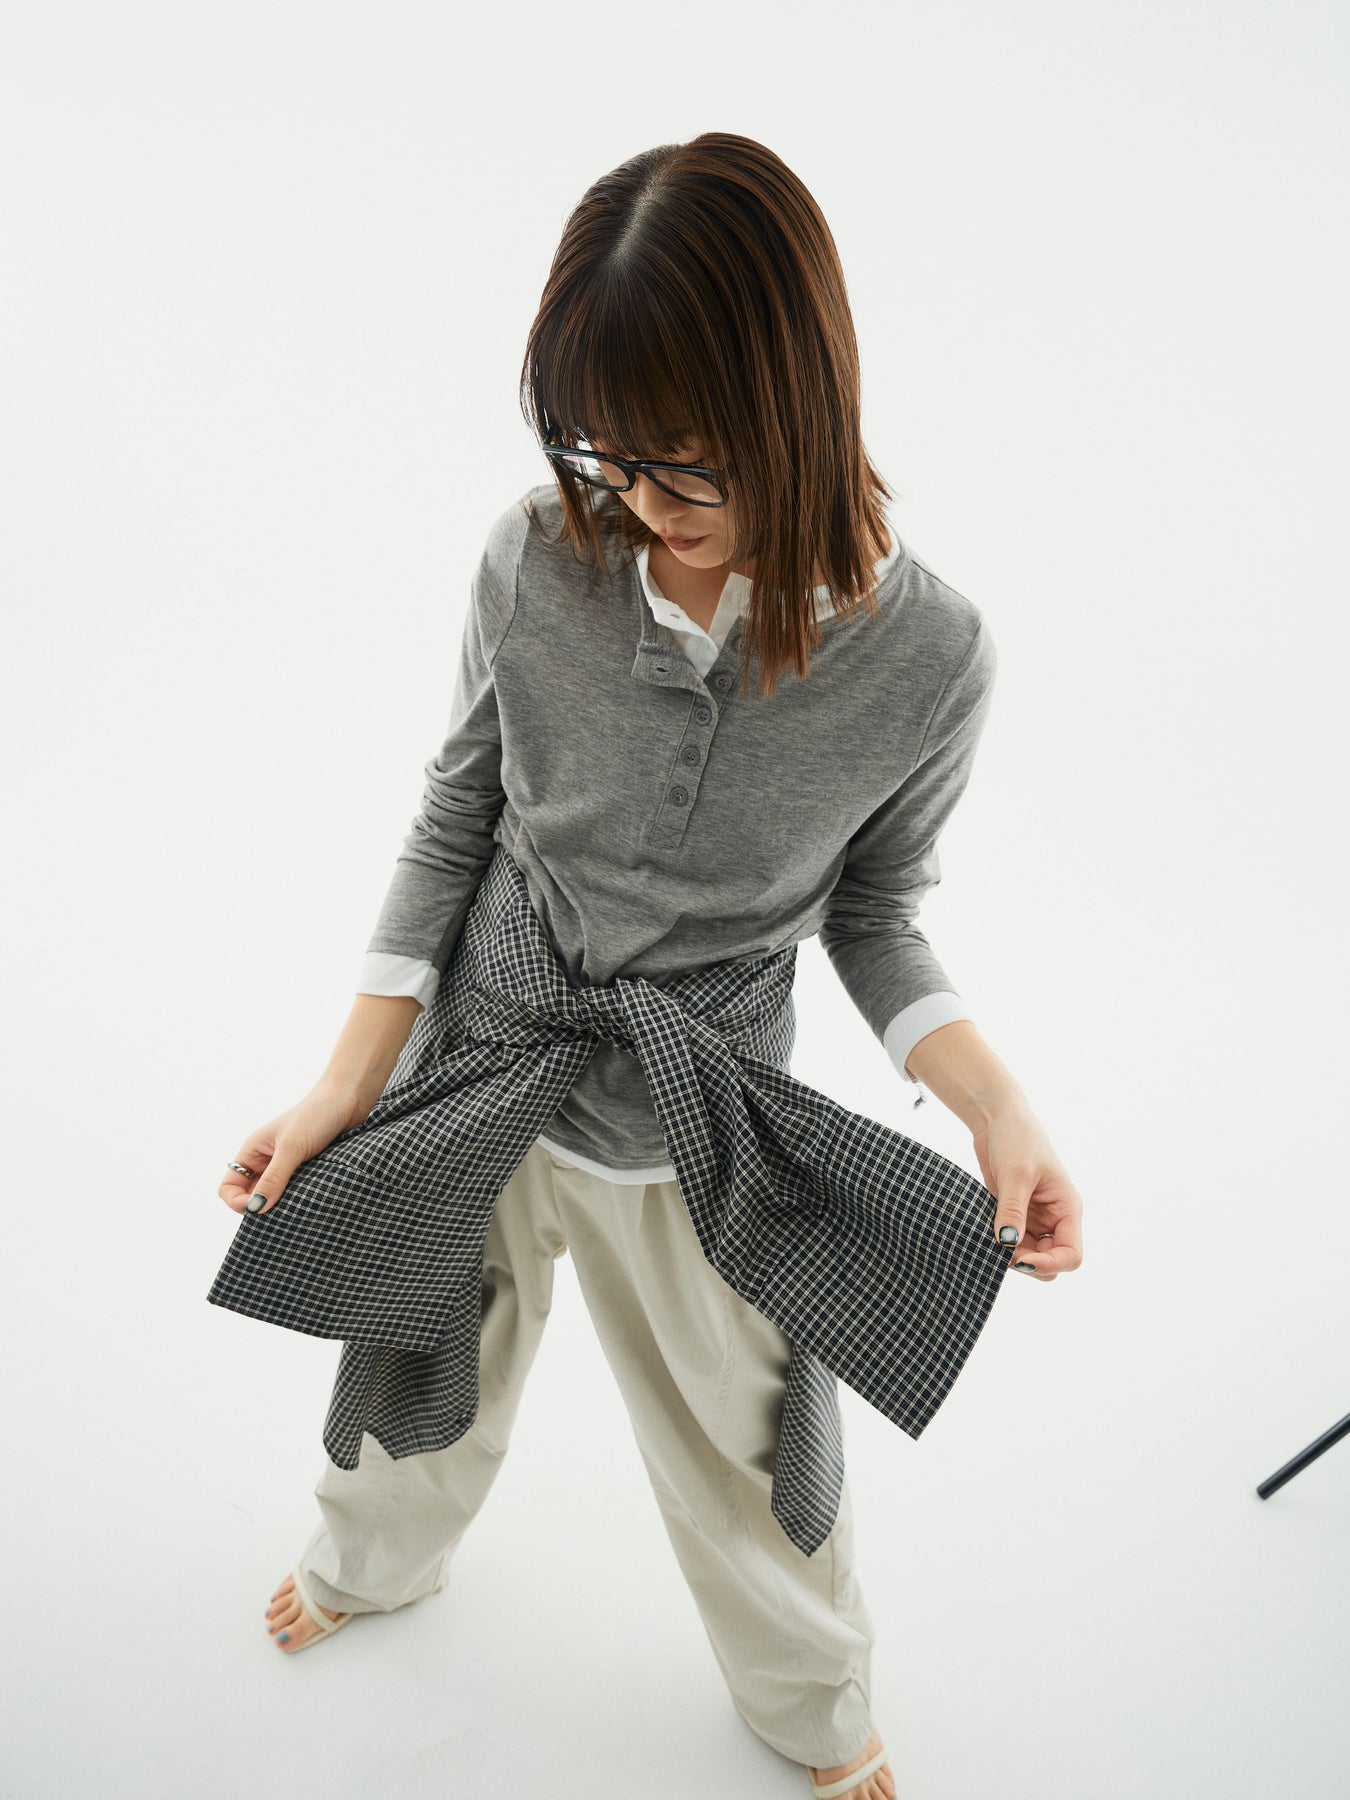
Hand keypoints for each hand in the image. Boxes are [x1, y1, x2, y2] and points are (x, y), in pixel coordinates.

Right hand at [217, 1082, 370, 1217]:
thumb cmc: (316, 1115)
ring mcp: (287, 1166)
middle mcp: (266, 1161)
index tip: (257, 1210)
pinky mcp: (307, 1170)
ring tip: (296, 1212)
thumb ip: (273, 1179)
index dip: (237, 1202)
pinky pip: (296, 1193)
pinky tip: (309, 1206)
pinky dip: (299, 1201)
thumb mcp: (292, 1148)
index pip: (230, 1186)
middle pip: (252, 1196)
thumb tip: (255, 1209)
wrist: (350, 1099)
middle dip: (260, 1208)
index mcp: (253, 1152)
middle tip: (279, 1218)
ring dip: (282, 1207)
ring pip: (275, 1197)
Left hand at [971, 1102, 1083, 1281]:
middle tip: (999, 1249)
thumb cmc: (1016, 1138)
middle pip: (1050, 1261)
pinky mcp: (1012, 1214)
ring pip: (1028, 1256)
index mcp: (1067, 1209)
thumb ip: (1012, 1211)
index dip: (1049, 1264)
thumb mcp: (1016, 1174)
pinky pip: (1009, 1242)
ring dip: (1010, 1256)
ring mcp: (1033, 1218)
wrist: (995, 1117)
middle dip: (1028, 1263)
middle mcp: (1054, 1218)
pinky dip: (998, 1245)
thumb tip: (1007, 1245)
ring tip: (987, 1241)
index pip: (1071, 1255)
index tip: (1020, 1259)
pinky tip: (982, 1235)